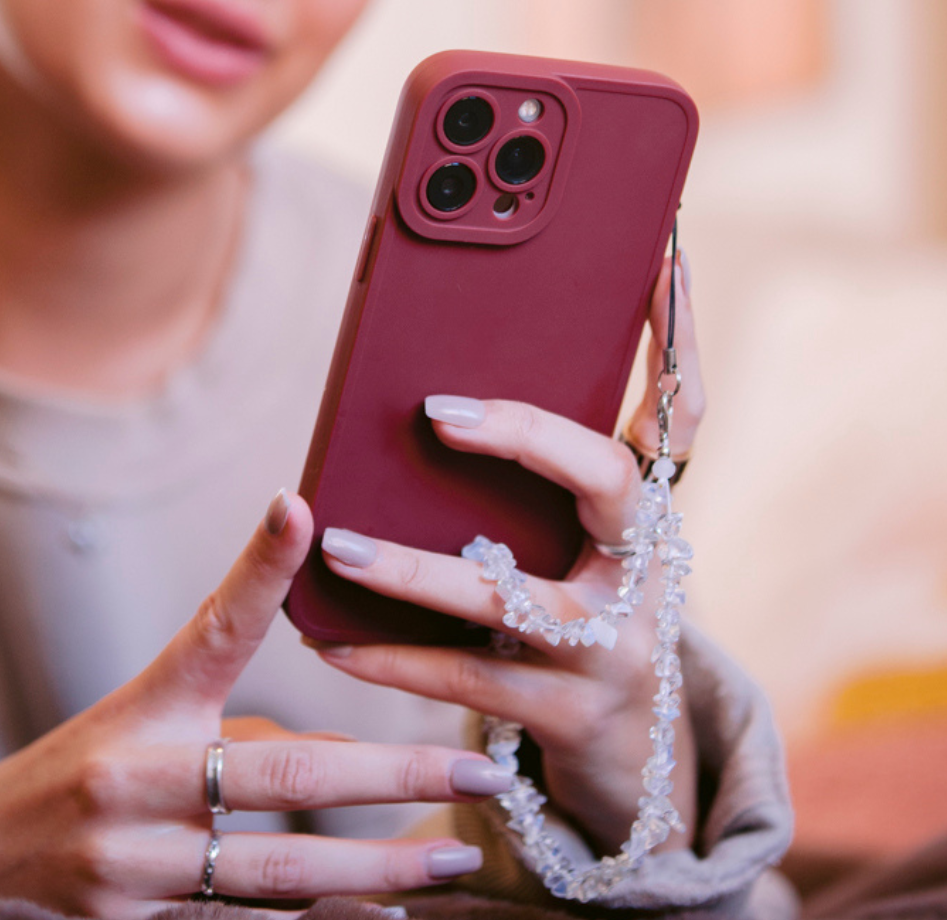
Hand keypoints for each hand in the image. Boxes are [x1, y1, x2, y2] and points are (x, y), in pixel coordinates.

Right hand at [0, 492, 503, 918]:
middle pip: (287, 775)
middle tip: (481, 770)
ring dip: (380, 867)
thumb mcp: (148, 729)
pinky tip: (386, 915)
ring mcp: (134, 867)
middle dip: (396, 776)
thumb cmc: (78, 777)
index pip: (215, 628)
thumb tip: (353, 753)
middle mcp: (138, 779)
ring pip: (281, 871)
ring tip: (456, 855)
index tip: (301, 509)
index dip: (260, 568)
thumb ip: (247, 734)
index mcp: (146, 709)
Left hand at [309, 253, 704, 855]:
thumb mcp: (573, 549)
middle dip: (525, 433)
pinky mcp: (569, 712)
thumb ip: (532, 489)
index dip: (679, 332)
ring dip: (412, 571)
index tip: (661, 250)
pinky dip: (390, 658)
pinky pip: (466, 678)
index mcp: (646, 514)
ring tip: (336, 546)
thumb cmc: (581, 618)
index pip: (678, 412)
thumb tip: (427, 411)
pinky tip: (326, 640)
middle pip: (605, 476)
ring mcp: (613, 644)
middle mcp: (645, 568)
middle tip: (437, 411)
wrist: (629, 755)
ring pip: (510, 595)